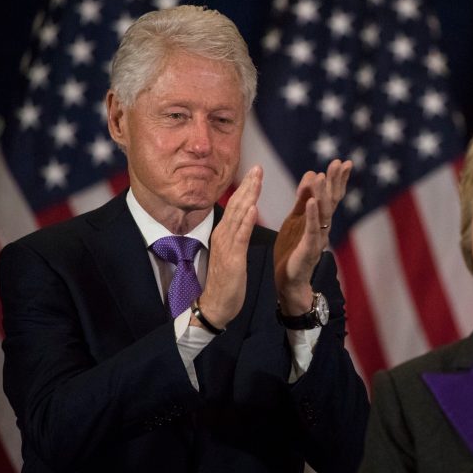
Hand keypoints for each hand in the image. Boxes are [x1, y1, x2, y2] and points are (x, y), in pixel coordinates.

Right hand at [195, 166, 261, 328]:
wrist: (215, 305)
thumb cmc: (226, 281)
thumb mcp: (232, 253)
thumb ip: (237, 236)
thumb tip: (245, 221)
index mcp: (225, 233)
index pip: (237, 206)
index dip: (246, 188)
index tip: (255, 172)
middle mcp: (224, 235)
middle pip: (237, 205)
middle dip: (248, 185)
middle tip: (258, 167)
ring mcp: (227, 246)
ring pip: (239, 216)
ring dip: (248, 196)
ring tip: (257, 179)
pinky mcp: (232, 258)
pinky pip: (240, 237)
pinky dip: (246, 221)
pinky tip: (253, 208)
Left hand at [274, 159, 351, 314]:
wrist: (288, 281)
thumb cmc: (292, 250)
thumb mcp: (295, 218)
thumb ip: (303, 198)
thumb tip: (312, 173)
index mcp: (319, 219)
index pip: (331, 196)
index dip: (337, 179)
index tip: (343, 162)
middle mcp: (323, 227)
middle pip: (332, 201)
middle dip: (335, 182)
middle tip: (340, 163)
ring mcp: (318, 238)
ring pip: (323, 213)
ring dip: (323, 194)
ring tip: (322, 176)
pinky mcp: (308, 248)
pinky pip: (311, 229)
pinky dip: (311, 215)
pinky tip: (312, 201)